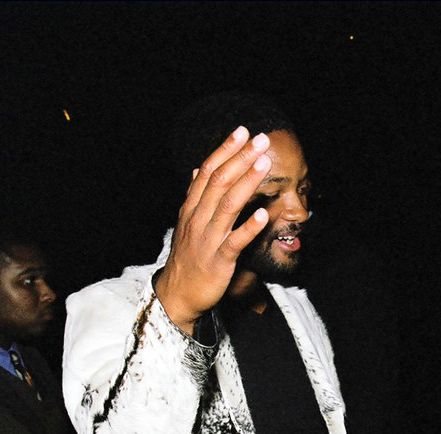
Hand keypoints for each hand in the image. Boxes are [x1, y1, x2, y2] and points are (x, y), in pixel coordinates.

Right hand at [155, 127, 273, 331]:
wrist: (177, 294)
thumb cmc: (187, 256)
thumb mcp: (187, 222)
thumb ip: (195, 195)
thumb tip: (198, 169)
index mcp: (191, 208)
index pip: (208, 171)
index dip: (225, 150)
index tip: (242, 131)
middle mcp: (198, 219)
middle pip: (219, 183)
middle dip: (240, 159)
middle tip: (259, 139)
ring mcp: (208, 240)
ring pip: (228, 206)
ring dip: (247, 183)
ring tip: (263, 164)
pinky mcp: (219, 261)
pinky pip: (235, 242)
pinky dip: (249, 227)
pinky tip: (263, 214)